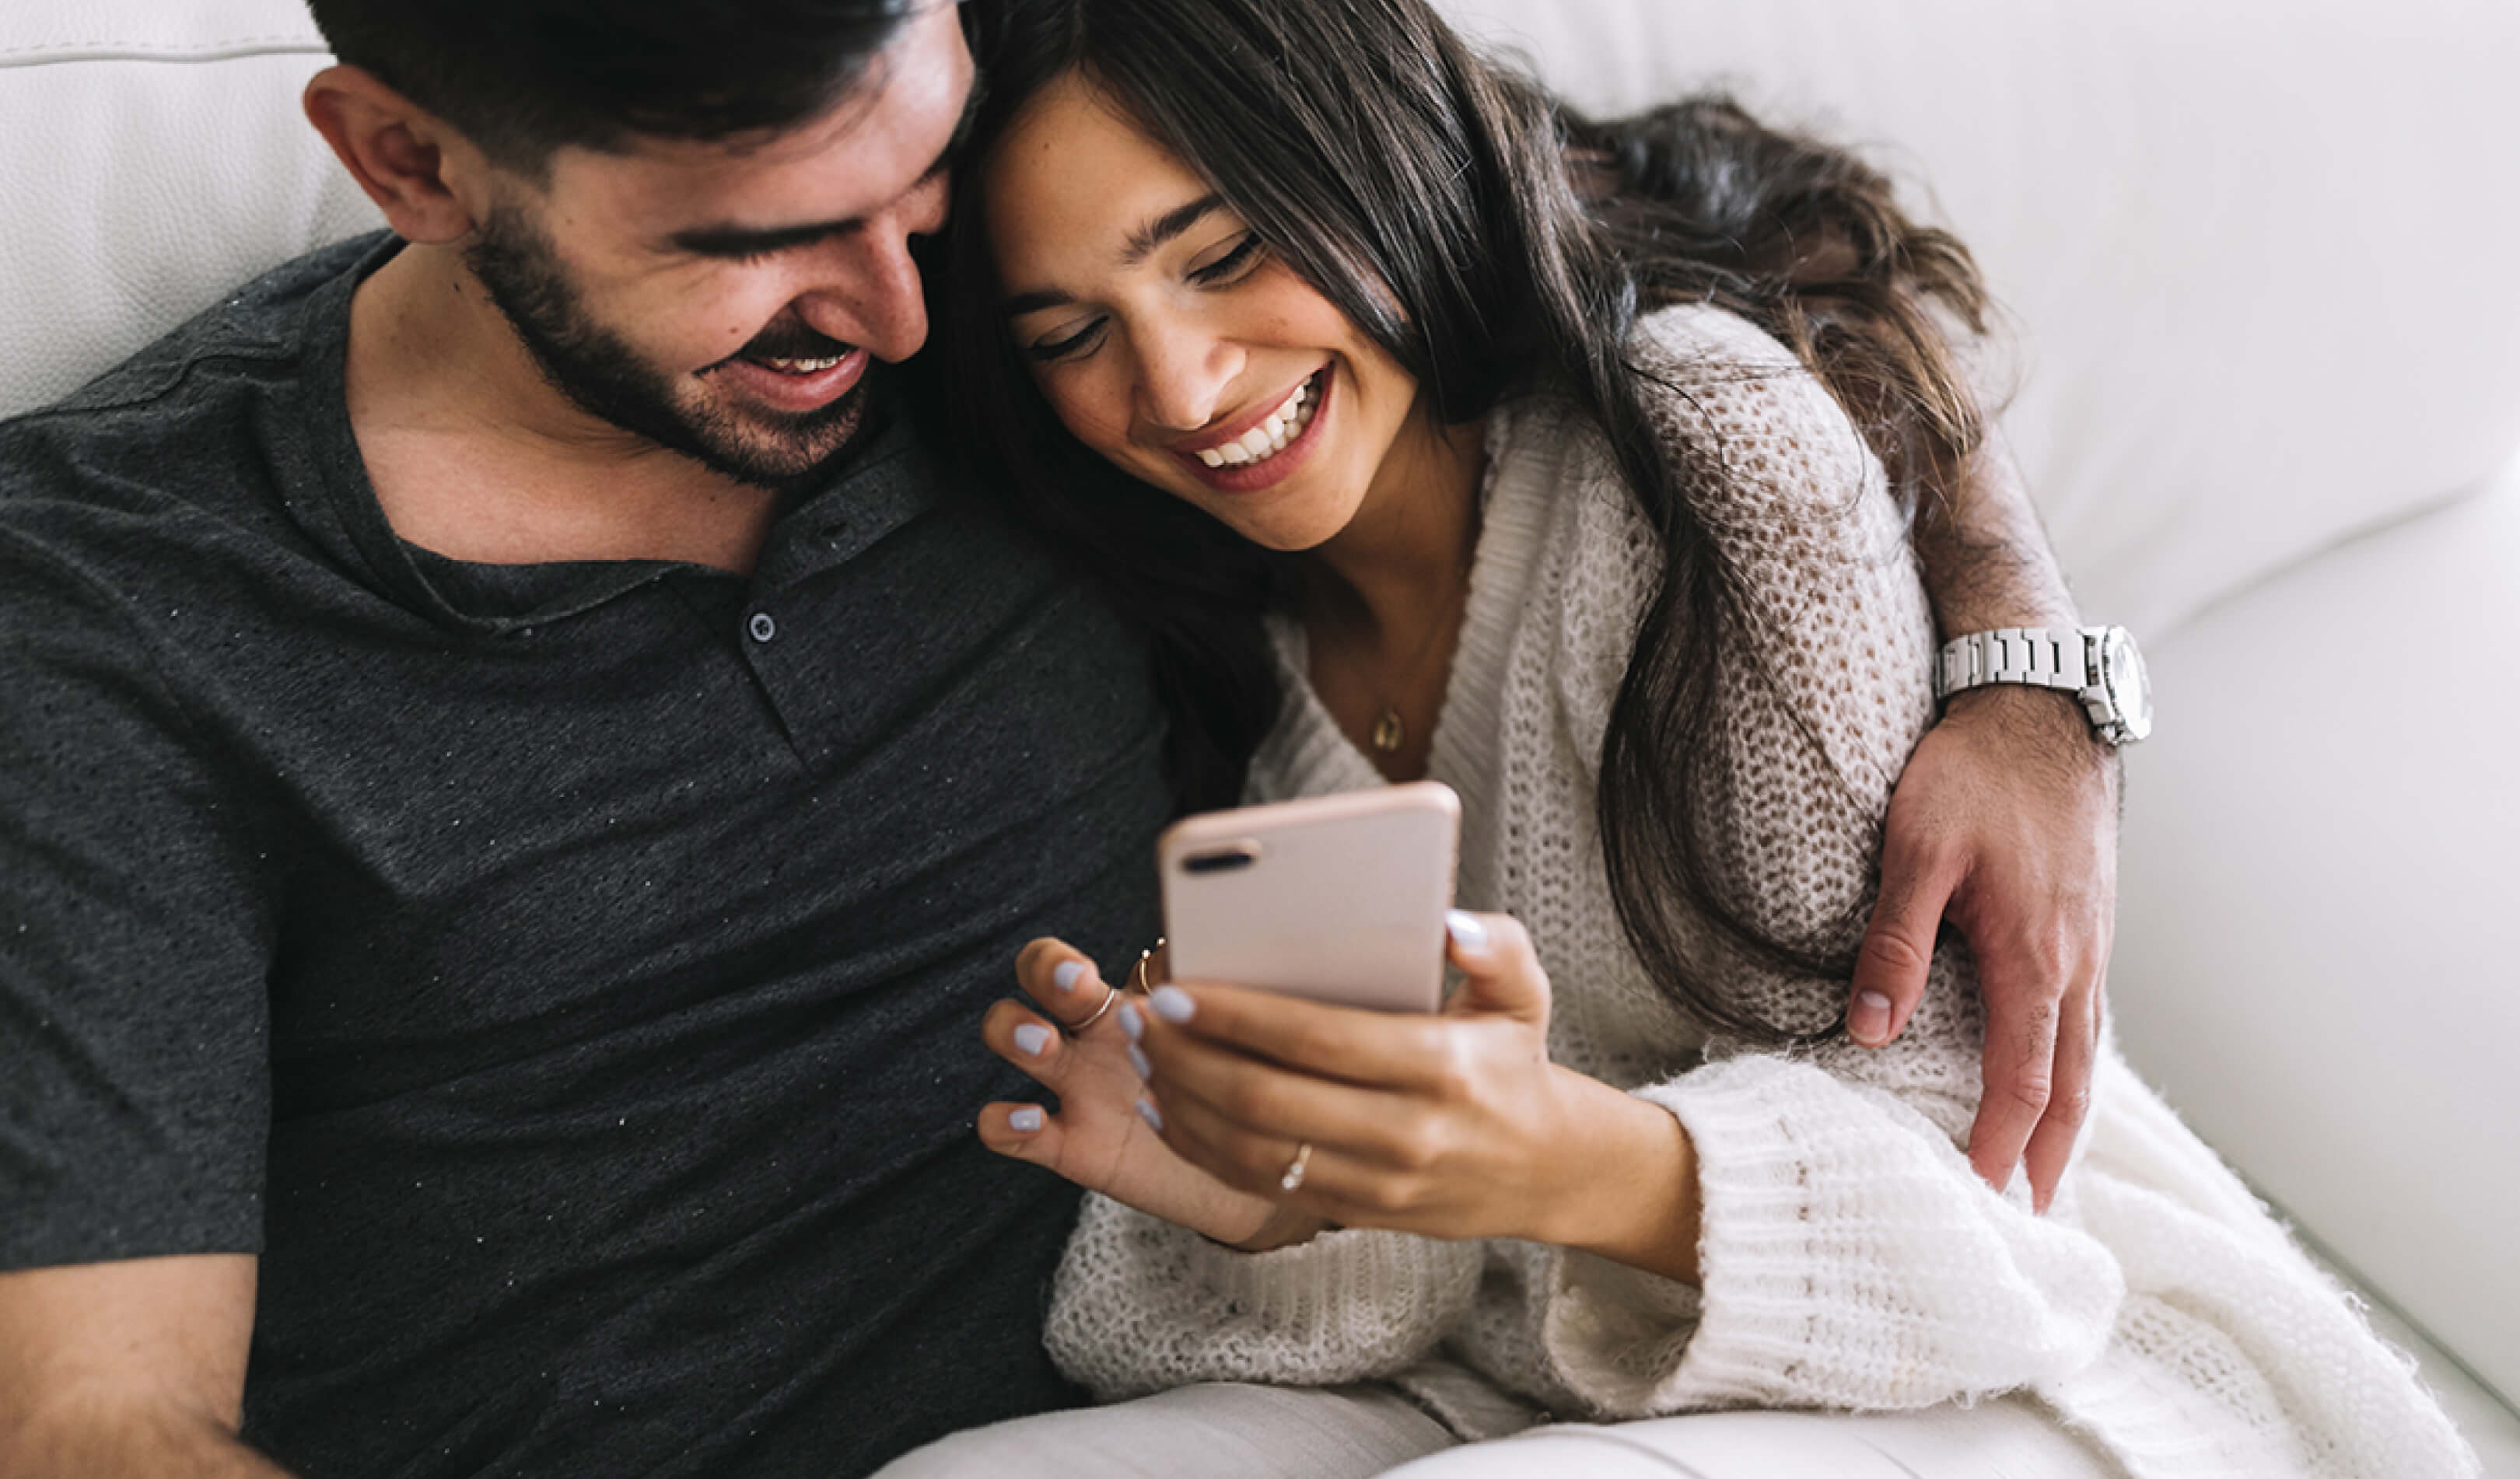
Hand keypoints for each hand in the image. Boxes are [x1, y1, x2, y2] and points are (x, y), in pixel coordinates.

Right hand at [977, 939, 1282, 1246]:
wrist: (1244, 1161)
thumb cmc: (1232, 1082)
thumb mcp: (1222, 1036)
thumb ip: (1211, 992)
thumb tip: (1200, 947)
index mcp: (1123, 1002)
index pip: (1070, 960)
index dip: (1061, 961)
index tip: (1087, 974)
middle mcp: (1089, 1036)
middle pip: (1036, 978)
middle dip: (1043, 972)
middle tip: (1076, 985)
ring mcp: (1073, 1088)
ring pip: (1013, 1039)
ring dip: (1014, 1032)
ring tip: (1044, 1043)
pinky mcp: (1068, 1145)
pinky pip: (1009, 1132)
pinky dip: (1006, 1125)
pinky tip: (1030, 1120)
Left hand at [1127, 912, 1701, 1279]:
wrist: (1545, 1169)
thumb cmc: (1513, 1061)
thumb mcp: (1525, 993)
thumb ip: (1495, 945)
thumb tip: (1449, 923)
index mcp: (1440, 1065)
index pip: (1317, 1039)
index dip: (1236, 1016)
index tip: (1177, 989)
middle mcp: (1406, 1132)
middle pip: (1267, 1099)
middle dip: (1188, 1058)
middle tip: (1141, 1017)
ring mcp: (1377, 1183)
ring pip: (1251, 1150)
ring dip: (1183, 1101)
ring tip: (1143, 1055)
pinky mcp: (1355, 1213)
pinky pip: (1256, 1185)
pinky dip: (1200, 1147)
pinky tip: (1164, 1107)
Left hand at [1852, 684, 2119, 1211]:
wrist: (2040, 703)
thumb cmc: (1974, 769)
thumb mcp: (1917, 850)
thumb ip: (1893, 943)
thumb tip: (1867, 1032)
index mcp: (2035, 956)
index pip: (2023, 1077)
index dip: (2002, 1141)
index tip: (1983, 1193)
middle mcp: (2078, 959)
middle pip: (2072, 1081)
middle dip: (2051, 1151)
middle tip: (2031, 1213)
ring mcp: (2091, 940)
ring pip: (2087, 1049)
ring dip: (2068, 1112)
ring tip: (2046, 1167)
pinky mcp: (2088, 919)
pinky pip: (2087, 1011)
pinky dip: (2074, 1061)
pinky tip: (2055, 1072)